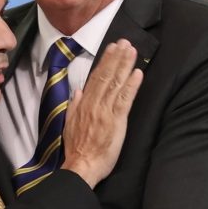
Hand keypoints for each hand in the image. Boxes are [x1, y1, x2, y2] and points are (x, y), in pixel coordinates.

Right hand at [62, 39, 142, 187]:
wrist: (82, 166)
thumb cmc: (77, 149)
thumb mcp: (70, 125)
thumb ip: (75, 106)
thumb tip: (78, 91)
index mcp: (84, 104)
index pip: (95, 78)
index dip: (105, 62)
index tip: (112, 48)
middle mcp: (95, 104)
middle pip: (106, 76)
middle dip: (116, 58)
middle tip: (125, 42)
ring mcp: (106, 111)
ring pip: (116, 84)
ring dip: (125, 66)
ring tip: (132, 51)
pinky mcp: (116, 121)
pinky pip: (125, 100)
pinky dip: (131, 85)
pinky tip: (138, 73)